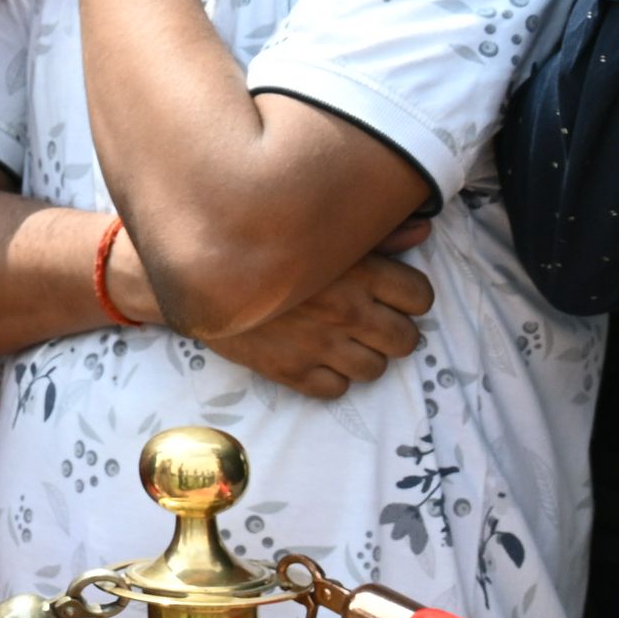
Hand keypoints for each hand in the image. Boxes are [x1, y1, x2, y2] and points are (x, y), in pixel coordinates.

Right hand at [199, 219, 435, 400]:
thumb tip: (423, 232)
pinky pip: (335, 389)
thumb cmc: (262, 240)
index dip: (410, 296)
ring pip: (374, 370)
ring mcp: (320, 345)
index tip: (392, 293)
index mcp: (360, 270)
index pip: (420, 297)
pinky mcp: (291, 371)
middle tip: (369, 320)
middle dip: (393, 330)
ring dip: (364, 356)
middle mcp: (347, 311)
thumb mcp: (321, 227)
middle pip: (405, 340)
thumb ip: (377, 231)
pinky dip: (330, 376)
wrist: (194, 272)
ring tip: (342, 339)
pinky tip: (315, 354)